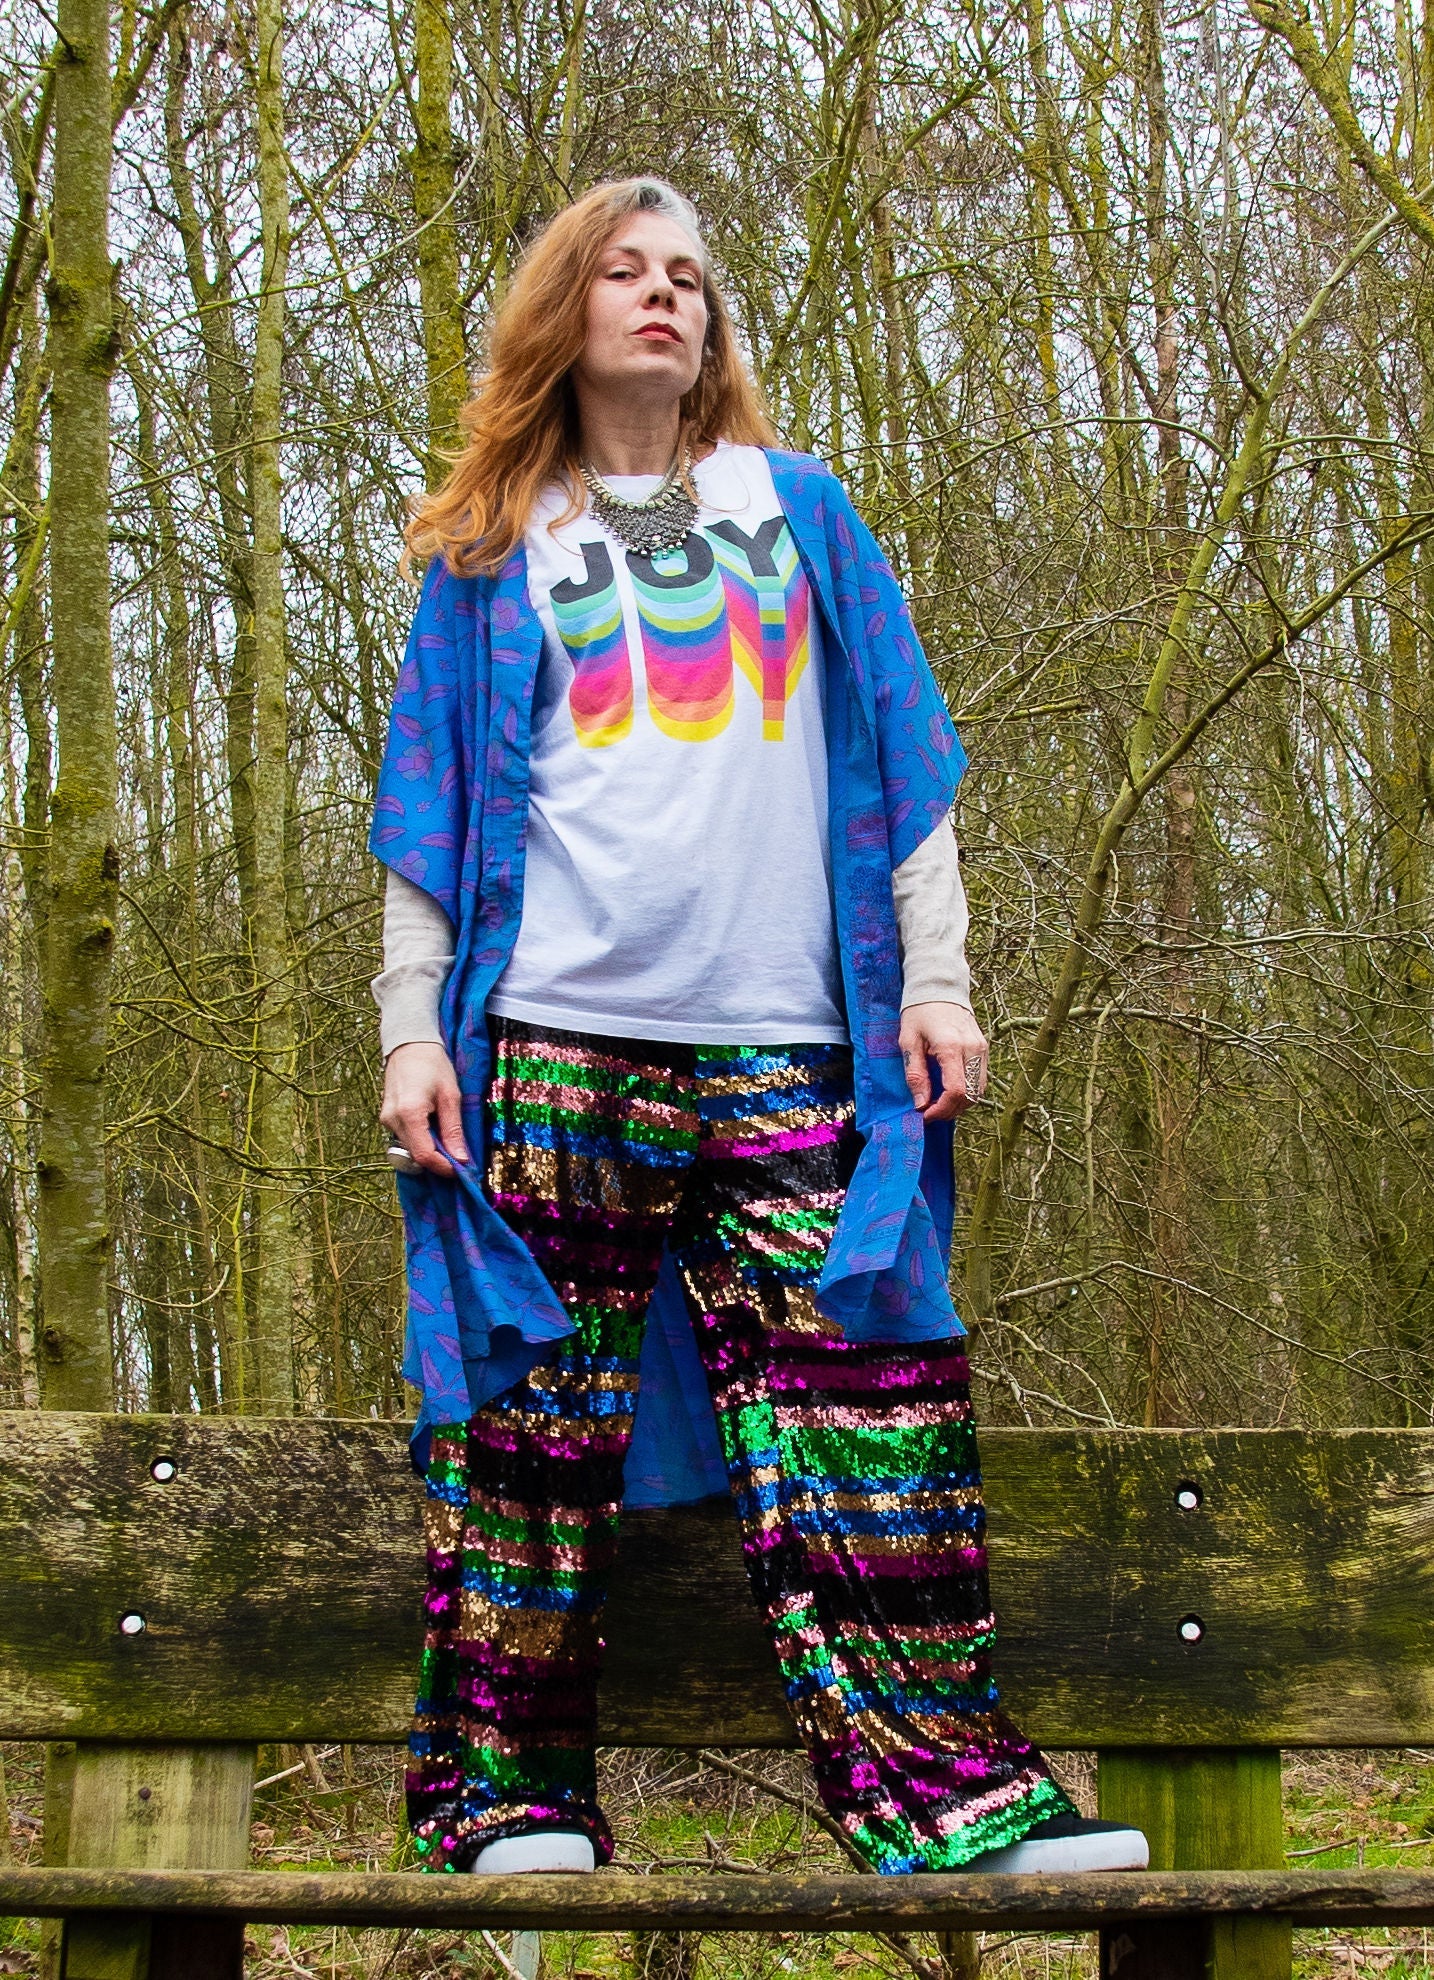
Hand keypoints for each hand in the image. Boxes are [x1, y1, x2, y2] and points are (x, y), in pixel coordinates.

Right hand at [380, 1041, 468, 1176]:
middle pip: (415, 1156)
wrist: (409, 1045)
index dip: (444, 1167)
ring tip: (447, 1137)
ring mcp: (386, 1119)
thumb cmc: (433, 1065)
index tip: (462, 1169)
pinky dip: (421, 1139)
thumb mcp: (450, 1096)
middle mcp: (392, 1120)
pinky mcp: (386, 1118)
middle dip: (438, 1160)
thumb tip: (461, 1159)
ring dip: (430, 1150)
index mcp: (409, 1113)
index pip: (424, 1155)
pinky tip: (433, 1127)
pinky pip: (404, 1138)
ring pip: (409, 1149)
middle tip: (459, 1156)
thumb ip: (453, 1130)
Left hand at [898, 1002, 988, 1121]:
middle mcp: (972, 1049)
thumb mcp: (908, 1041)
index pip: (955, 1091)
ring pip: (979, 1090)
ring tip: (938, 1102)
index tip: (925, 1114)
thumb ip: (915, 1074)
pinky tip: (948, 1089)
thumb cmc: (920, 1012)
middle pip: (970, 1095)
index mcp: (951, 1046)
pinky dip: (967, 1091)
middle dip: (950, 1110)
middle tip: (930, 1111)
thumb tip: (921, 1103)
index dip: (941, 1109)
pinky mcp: (984, 1048)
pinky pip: (980, 1079)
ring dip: (960, 1103)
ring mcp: (981, 1048)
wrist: (939, 988)